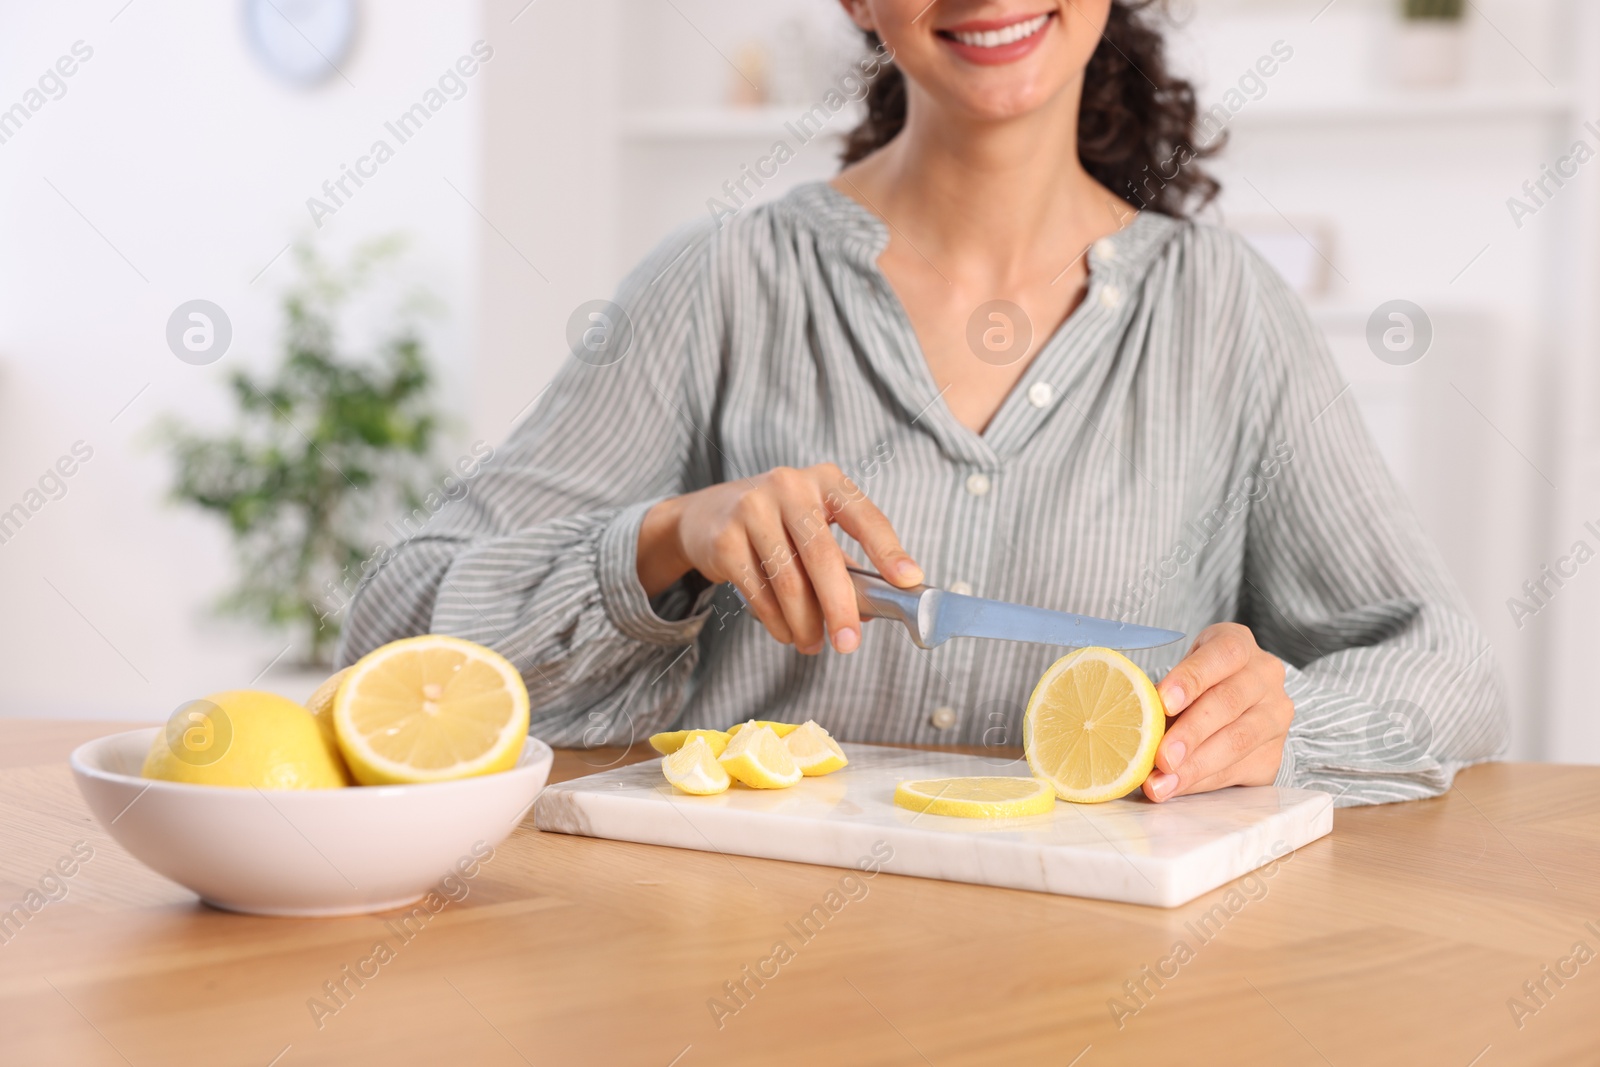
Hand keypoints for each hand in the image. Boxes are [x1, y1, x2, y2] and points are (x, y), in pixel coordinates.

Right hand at [637, 464, 922, 653]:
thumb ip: (844, 563)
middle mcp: (789, 486)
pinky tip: (787, 633)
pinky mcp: (725, 538)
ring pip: (789, 581)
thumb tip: (873, 610)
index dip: (888, 550)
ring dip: (805, 623)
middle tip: (849, 644)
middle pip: (822, 556)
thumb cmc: (775, 523)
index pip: (865, 516)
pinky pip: (759, 592)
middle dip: (840, 607)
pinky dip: (777, 621)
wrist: (705, 515)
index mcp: (825, 481)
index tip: (909, 581)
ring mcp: (752, 509)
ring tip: (813, 644)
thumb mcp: (813, 527)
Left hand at [1142, 623, 1291, 801]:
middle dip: (1191, 733)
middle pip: (1229, 702)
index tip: (1163, 702)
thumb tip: (1129, 720)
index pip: (1223, 654)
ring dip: (1195, 766)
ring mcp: (1275, 716)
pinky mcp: (1273, 753)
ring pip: (1237, 741)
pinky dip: (1202, 781)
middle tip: (1161, 756)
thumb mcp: (1181, 675)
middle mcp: (1265, 676)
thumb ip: (1163, 695)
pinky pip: (1237, 770)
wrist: (1237, 706)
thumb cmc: (1197, 685)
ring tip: (1162, 782)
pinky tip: (1176, 787)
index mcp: (1239, 645)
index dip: (1191, 678)